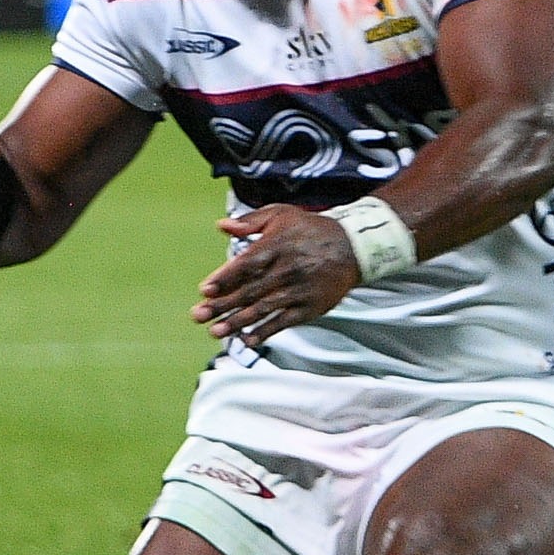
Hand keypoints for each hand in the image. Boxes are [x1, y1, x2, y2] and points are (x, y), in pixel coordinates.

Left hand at [195, 205, 361, 346]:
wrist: (355, 247)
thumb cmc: (311, 230)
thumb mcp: (281, 215)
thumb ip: (249, 221)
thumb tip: (221, 225)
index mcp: (276, 246)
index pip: (246, 265)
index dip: (224, 278)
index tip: (204, 290)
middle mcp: (287, 269)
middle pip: (250, 290)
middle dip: (222, 305)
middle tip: (198, 316)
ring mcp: (299, 290)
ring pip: (264, 308)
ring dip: (238, 322)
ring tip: (215, 331)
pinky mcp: (311, 306)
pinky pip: (285, 322)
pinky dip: (266, 331)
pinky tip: (247, 339)